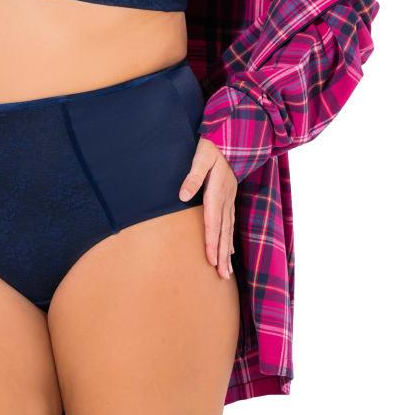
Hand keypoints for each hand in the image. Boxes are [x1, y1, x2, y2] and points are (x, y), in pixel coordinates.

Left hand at [178, 137, 237, 279]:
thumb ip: (192, 176)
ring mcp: (229, 199)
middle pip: (223, 232)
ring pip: (228, 230)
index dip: (212, 243)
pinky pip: (230, 222)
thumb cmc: (213, 146)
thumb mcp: (201, 157)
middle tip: (223, 277)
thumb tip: (182, 196)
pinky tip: (230, 248)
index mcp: (217, 192)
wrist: (232, 137)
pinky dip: (229, 237)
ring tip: (227, 271)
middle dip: (222, 256)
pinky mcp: (229, 196)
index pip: (213, 223)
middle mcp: (225, 199)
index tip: (211, 262)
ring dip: (227, 251)